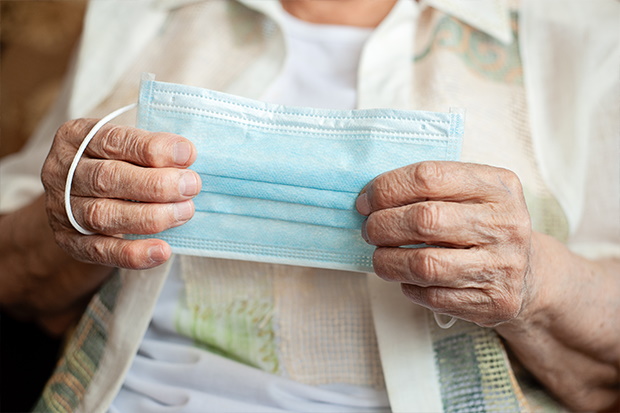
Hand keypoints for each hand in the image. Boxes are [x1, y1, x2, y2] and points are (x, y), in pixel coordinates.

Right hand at [41, 118, 200, 268]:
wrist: (79, 201)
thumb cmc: (117, 164)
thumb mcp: (127, 147)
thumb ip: (151, 151)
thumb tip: (187, 155)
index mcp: (76, 136)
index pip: (114, 140)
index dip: (152, 148)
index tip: (188, 154)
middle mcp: (61, 171)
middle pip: (107, 178)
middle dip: (156, 184)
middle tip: (191, 186)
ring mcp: (60, 208)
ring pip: (103, 215)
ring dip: (150, 216)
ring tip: (184, 212)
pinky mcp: (68, 241)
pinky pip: (100, 251)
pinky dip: (133, 253)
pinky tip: (162, 251)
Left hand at [356, 161, 532, 326]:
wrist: (529, 275)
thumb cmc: (482, 226)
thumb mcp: (471, 193)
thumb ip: (430, 189)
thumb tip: (370, 199)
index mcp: (498, 186)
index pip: (428, 177)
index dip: (386, 188)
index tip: (366, 201)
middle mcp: (506, 224)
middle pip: (424, 220)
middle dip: (382, 225)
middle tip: (370, 230)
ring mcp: (503, 265)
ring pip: (425, 264)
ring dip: (387, 261)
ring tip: (380, 256)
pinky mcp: (494, 301)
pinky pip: (432, 296)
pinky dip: (408, 286)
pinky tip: (407, 278)